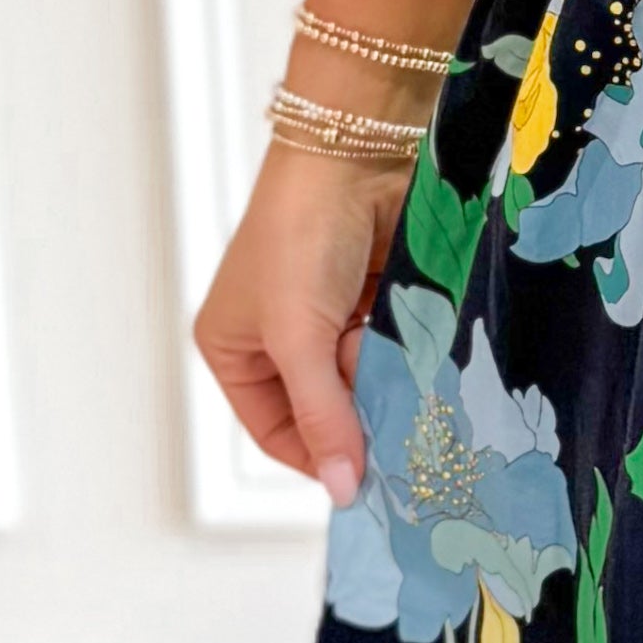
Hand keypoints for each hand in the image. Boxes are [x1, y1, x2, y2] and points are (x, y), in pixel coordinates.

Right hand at [191, 147, 408, 504]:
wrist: (354, 154)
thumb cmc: (300, 236)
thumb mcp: (298, 336)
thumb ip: (322, 414)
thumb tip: (341, 487)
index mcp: (234, 348)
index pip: (276, 431)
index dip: (318, 456)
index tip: (367, 481)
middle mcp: (277, 337)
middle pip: (328, 407)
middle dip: (357, 405)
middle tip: (390, 406)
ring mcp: (328, 316)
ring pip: (366, 379)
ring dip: (383, 369)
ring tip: (386, 339)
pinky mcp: (371, 297)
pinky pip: (393, 346)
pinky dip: (403, 344)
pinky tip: (408, 326)